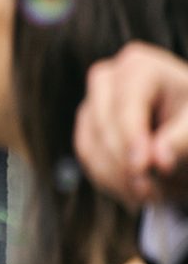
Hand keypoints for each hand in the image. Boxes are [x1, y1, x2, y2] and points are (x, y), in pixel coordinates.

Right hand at [77, 41, 187, 208]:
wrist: (185, 124)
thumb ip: (182, 141)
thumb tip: (158, 162)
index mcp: (140, 67)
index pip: (126, 106)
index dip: (132, 138)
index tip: (145, 168)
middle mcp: (107, 79)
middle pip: (104, 125)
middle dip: (125, 162)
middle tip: (151, 193)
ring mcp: (91, 103)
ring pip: (91, 145)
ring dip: (117, 177)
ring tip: (149, 196)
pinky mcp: (85, 128)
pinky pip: (88, 158)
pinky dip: (109, 179)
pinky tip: (134, 191)